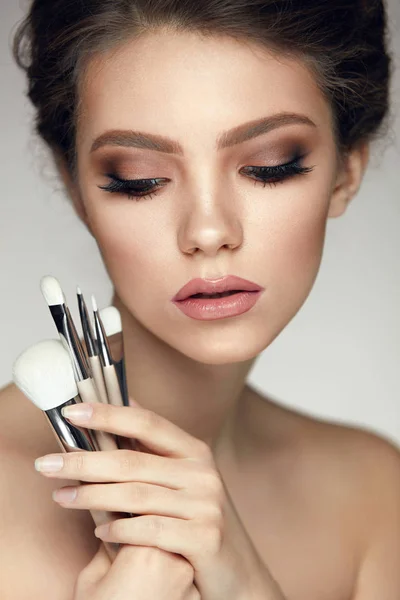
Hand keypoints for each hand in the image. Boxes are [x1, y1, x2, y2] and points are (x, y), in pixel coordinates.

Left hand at [35, 400, 284, 598]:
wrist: (236, 571)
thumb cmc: (196, 520)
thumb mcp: (181, 479)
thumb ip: (151, 450)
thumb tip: (120, 404)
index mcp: (194, 451)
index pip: (147, 423)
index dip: (108, 415)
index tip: (72, 412)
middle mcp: (202, 472)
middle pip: (132, 461)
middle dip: (83, 461)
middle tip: (46, 464)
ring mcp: (206, 504)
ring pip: (134, 496)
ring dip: (90, 497)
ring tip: (60, 496)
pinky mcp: (205, 537)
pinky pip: (148, 531)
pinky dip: (119, 530)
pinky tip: (99, 532)